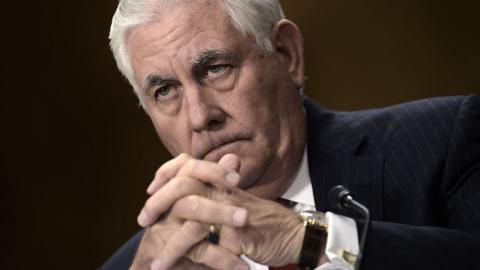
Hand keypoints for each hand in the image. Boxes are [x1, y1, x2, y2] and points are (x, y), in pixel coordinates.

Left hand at [139, 153, 305, 268]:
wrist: (295, 234)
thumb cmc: (263, 222)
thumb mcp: (236, 204)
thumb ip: (216, 196)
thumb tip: (193, 189)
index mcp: (222, 184)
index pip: (187, 169)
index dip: (166, 175)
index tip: (150, 191)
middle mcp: (225, 193)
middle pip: (184, 187)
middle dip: (158, 203)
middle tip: (142, 220)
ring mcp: (232, 213)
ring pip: (192, 218)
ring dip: (170, 243)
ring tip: (154, 262)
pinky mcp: (240, 235)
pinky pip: (209, 247)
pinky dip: (191, 261)